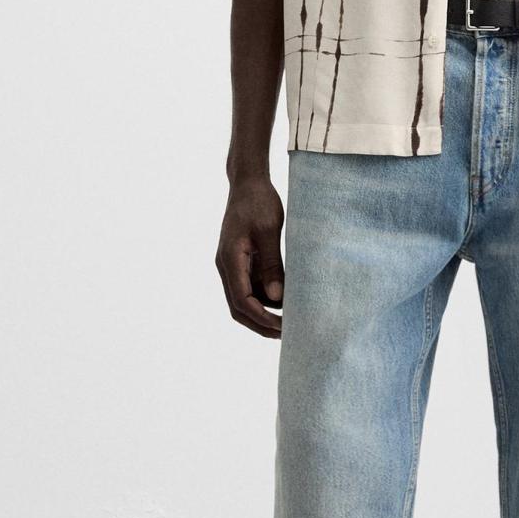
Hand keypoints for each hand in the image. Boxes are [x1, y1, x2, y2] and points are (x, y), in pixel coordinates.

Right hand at [215, 174, 284, 337]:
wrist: (247, 184)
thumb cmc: (258, 202)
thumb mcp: (269, 231)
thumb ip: (272, 264)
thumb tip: (277, 297)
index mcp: (230, 260)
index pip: (242, 300)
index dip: (261, 318)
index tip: (282, 328)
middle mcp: (227, 267)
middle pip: (239, 308)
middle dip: (261, 324)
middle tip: (287, 334)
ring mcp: (233, 265)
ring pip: (244, 301)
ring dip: (264, 313)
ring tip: (291, 319)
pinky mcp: (241, 262)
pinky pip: (251, 288)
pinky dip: (266, 298)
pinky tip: (287, 300)